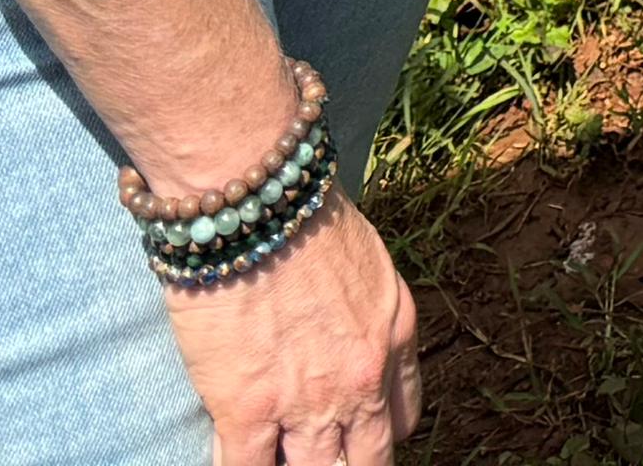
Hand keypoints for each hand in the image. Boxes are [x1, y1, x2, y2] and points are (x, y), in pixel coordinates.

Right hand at [159, 197, 418, 463]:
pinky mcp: (247, 410)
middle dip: (347, 463)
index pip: (403, 417)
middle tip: (323, 456)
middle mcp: (360, 380)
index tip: (357, 434)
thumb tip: (345, 333)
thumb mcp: (367, 261)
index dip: (377, 433)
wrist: (258, 202)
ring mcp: (306, 402)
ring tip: (282, 455)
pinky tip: (239, 460)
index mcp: (395, 336)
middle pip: (367, 459)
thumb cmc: (304, 214)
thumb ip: (366, 309)